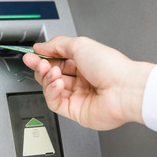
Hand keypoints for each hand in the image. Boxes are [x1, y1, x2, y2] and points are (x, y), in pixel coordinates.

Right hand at [23, 36, 154, 129]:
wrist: (125, 89)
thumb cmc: (110, 66)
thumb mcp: (80, 45)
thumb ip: (57, 45)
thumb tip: (41, 47)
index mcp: (84, 64)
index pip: (56, 61)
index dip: (42, 57)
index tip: (31, 54)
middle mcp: (81, 80)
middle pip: (52, 75)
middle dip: (41, 67)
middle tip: (35, 62)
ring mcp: (78, 96)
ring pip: (51, 88)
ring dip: (47, 78)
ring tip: (52, 71)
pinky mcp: (75, 111)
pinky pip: (55, 102)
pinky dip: (51, 91)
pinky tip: (57, 83)